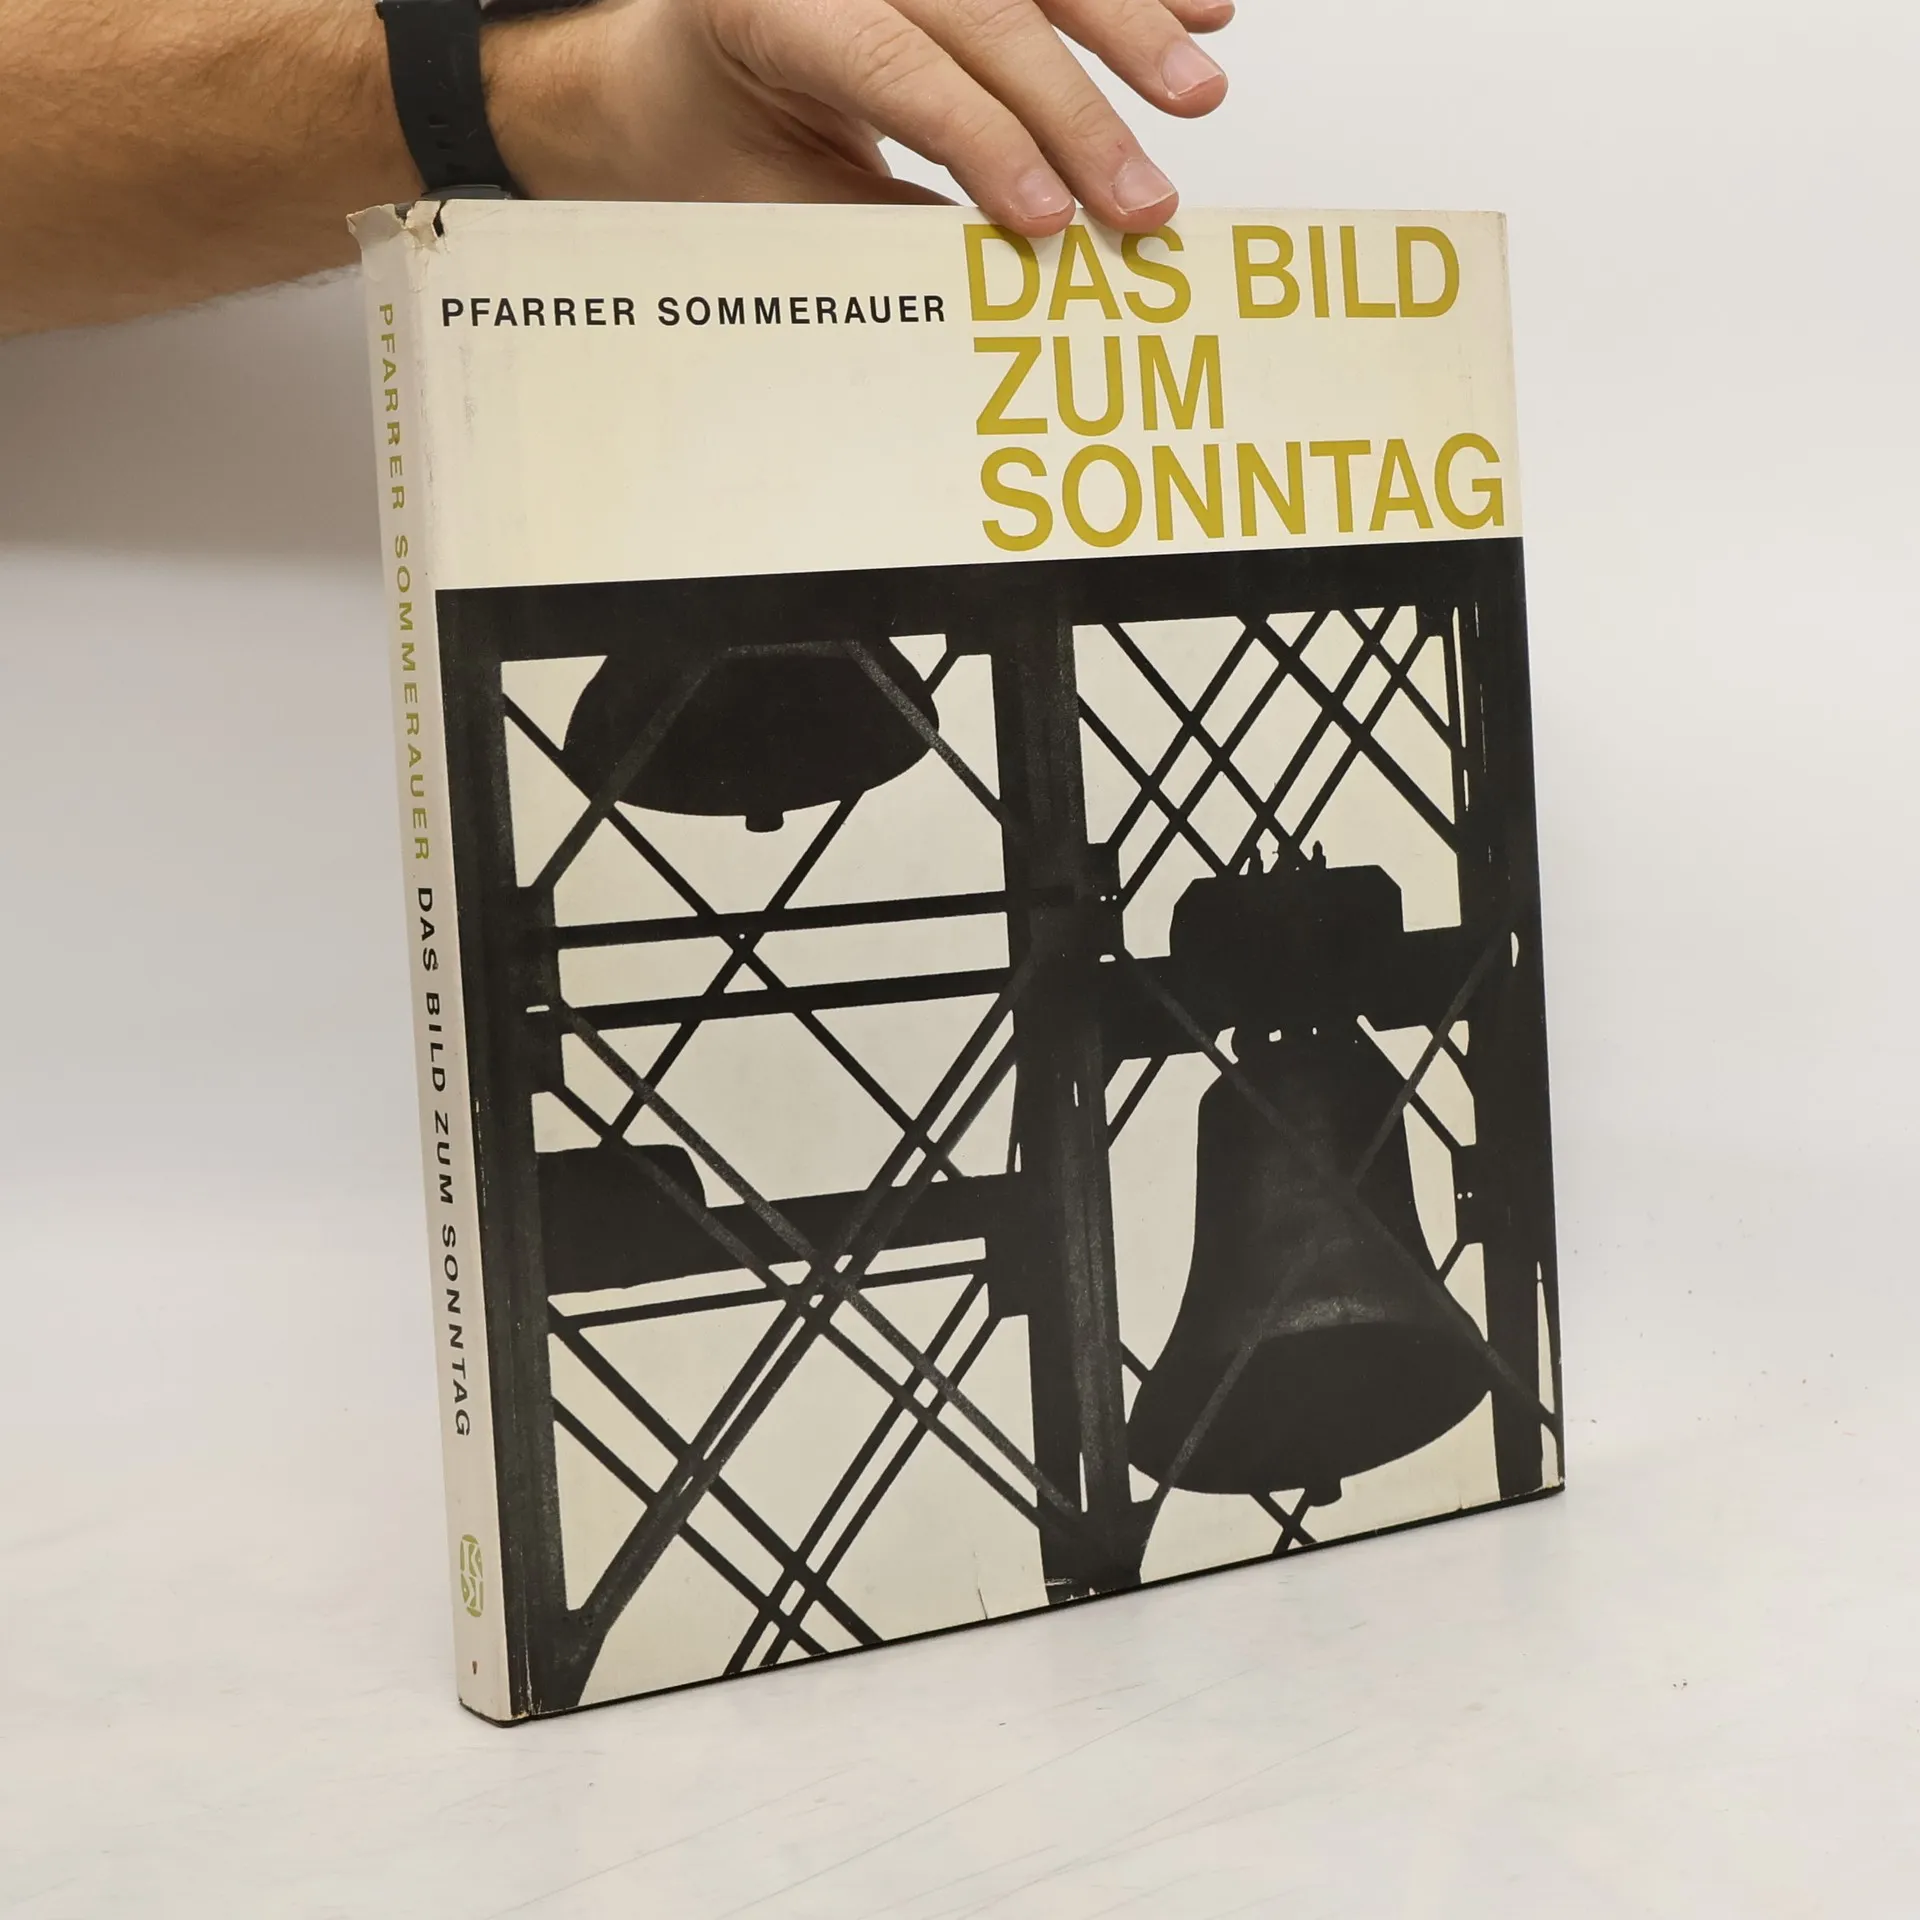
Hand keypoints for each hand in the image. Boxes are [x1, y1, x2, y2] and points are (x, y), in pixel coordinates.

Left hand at [489, 0, 1233, 234]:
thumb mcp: (768, 212)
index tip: (1052, 219)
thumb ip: (872, 231)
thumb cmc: (709, 148)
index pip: (892, 61)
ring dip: (1126, 24)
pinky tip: (1199, 6)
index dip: (986, 140)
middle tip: (1144, 201)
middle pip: (980, 10)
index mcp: (762, 7)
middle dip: (1077, 110)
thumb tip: (998, 277)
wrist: (666, 82)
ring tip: (1198, 89)